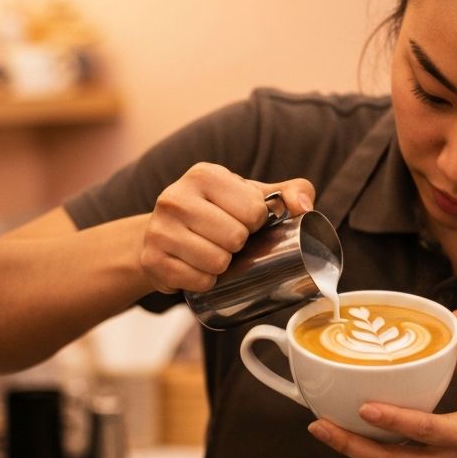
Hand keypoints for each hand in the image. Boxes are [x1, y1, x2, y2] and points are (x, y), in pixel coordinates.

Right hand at [140, 164, 314, 292]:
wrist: (164, 233)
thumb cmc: (218, 212)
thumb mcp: (251, 195)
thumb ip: (288, 192)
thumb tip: (304, 207)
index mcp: (204, 174)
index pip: (254, 210)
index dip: (257, 223)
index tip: (245, 221)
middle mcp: (175, 197)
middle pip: (235, 238)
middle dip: (240, 246)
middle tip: (229, 242)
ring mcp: (159, 229)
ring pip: (217, 262)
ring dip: (224, 266)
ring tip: (214, 253)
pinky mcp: (152, 260)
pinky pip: (199, 282)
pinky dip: (206, 281)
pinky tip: (198, 268)